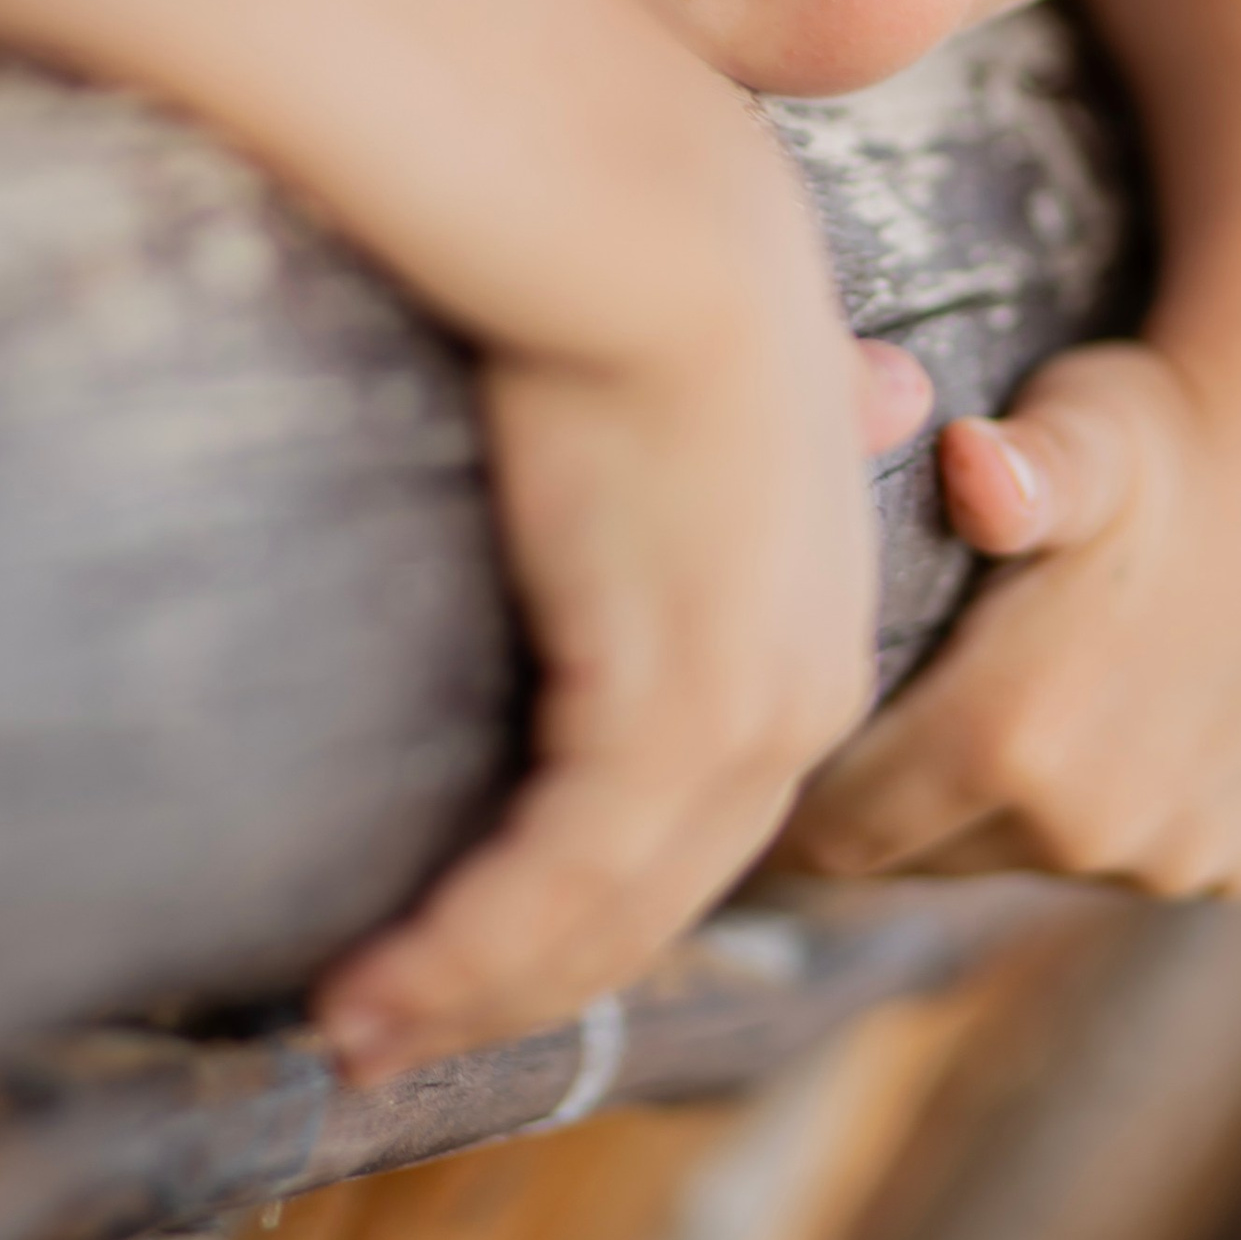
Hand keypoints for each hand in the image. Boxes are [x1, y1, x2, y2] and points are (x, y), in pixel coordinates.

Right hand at [313, 303, 930, 1078]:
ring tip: (352, 1031)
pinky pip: (557, 877)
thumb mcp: (750, 362)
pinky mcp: (668, 703)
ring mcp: (747, 703)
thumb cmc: (663, 244)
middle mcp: (803, 686)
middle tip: (389, 1030)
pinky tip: (367, 986)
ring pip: (605, 908)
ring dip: (473, 988)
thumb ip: (793, 419)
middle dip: (524, 976)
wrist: (650, 208)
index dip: (591, 890)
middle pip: (657, 886)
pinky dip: (460, 949)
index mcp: (816, 617)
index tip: (481, 946)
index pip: (703, 805)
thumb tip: (888, 388)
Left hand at [780, 335, 1240, 892]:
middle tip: (880, 703)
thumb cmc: (1159, 430)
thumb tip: (974, 463)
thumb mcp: (1077, 427)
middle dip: (889, 793)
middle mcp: (1091, 827)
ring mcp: (1171, 856)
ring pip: (1018, 856)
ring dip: (992, 802)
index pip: (838, 831)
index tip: (781, 728)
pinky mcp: (1235, 860)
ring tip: (991, 694)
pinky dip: (1094, 804)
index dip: (800, 786)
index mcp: (1013, 738)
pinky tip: (1101, 705)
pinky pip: (1119, 856)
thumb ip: (1017, 472)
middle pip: (921, 853)